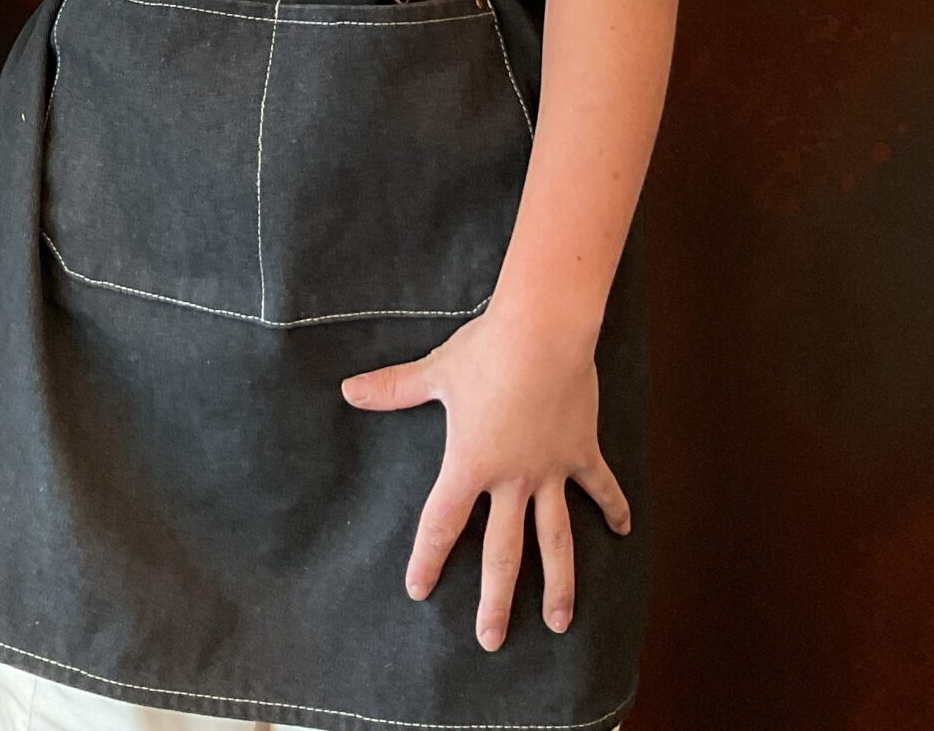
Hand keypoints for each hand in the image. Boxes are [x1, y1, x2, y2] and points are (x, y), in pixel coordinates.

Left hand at [342, 305, 630, 647]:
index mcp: (470, 463)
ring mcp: (550, 470)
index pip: (442, 523)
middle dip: (496, 600)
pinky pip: (599, 488)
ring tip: (560, 622)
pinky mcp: (580, 452)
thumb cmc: (485, 351)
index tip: (419, 590)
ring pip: (555, 541)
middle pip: (502, 553)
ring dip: (558, 584)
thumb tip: (349, 390)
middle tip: (491, 641)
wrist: (543, 332)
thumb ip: (394, 389)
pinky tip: (623, 531)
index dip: (428, 558)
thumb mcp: (434, 373)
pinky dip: (613, 508)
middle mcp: (512, 478)